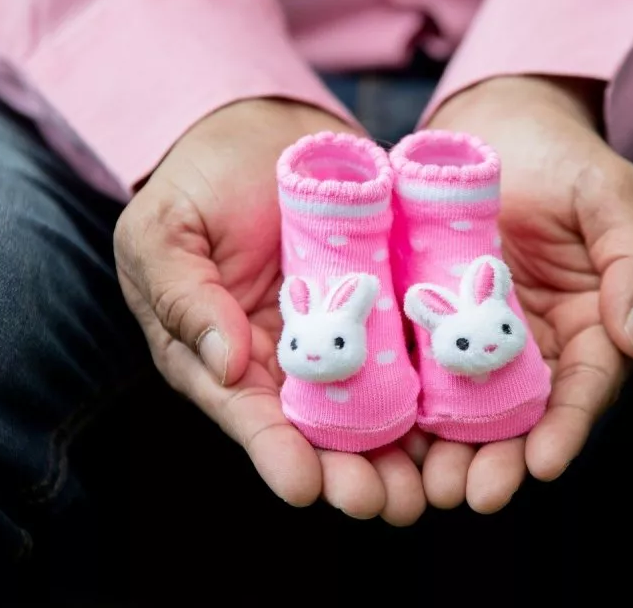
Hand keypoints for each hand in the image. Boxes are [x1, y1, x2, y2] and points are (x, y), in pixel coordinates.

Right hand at [115, 98, 426, 525]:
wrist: (260, 130)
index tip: (305, 487)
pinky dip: (438, 386)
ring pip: (374, 406)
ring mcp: (340, 335)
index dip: (275, 453)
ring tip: (430, 486)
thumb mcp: (164, 232)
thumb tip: (224, 363)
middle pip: (320, 430)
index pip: (249, 416)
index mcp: (224, 357)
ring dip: (402, 451)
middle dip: (351, 472)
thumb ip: (183, 295)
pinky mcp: (384, 305)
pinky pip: (412, 349)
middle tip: (386, 503)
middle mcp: (286, 360)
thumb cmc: (196, 182)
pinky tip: (469, 418)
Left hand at [422, 76, 632, 511]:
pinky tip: (382, 436)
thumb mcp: (614, 197)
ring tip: (427, 485)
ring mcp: (479, 339)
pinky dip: (403, 407)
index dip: (568, 428)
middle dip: (500, 460)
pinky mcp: (430, 323)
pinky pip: (417, 370)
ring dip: (449, 451)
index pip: (586, 388)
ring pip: (466, 407)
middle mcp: (537, 348)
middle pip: (522, 417)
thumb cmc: (567, 160)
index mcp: (591, 327)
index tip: (546, 464)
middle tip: (471, 494)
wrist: (495, 125)